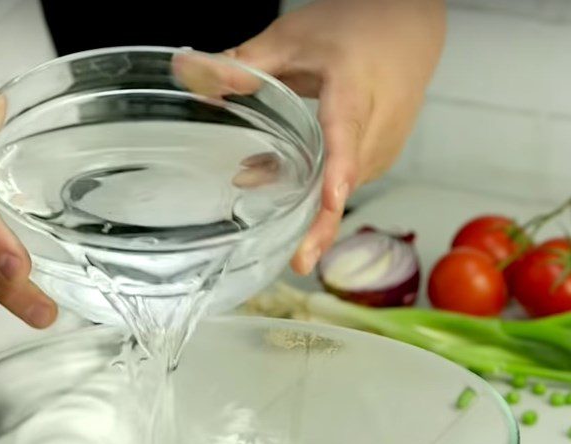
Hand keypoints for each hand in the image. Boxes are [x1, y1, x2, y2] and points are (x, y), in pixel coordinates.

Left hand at [227, 0, 445, 272]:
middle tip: (298, 260)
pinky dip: (316, 190)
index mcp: (355, 88)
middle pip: (348, 182)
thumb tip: (187, 71)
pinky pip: (346, 184)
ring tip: (254, 183)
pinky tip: (281, 179)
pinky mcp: (381, 159)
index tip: (332, 202)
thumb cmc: (354, 28)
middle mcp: (377, 125)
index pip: (348, 133)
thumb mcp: (294, 38)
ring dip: (308, 205)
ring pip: (344, 189)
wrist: (410, 28)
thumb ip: (244, 63)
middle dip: (322, 223)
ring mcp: (384, 146)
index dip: (339, 171)